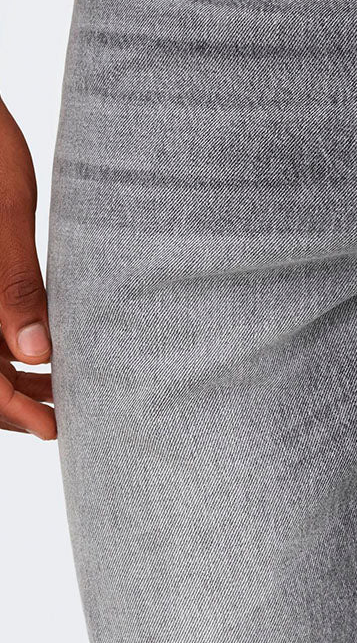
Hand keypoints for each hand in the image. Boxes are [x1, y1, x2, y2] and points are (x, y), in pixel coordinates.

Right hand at [0, 99, 54, 439]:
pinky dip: (1, 345)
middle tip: (63, 414)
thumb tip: (37, 355)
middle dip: (11, 403)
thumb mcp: (5, 216)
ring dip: (8, 377)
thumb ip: (13, 285)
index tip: (55, 427)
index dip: (13, 411)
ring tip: (57, 386)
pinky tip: (36, 348)